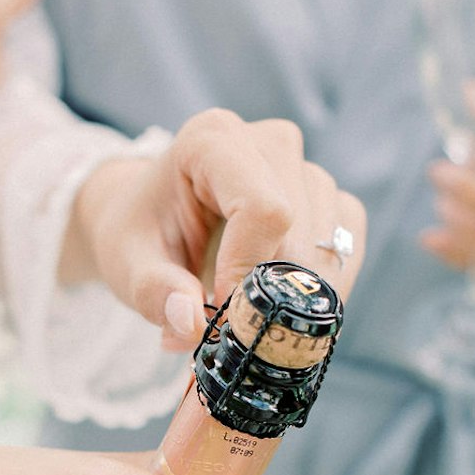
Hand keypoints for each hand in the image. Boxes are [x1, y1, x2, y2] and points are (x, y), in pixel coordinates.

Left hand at [67, 111, 366, 349]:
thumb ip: (155, 292)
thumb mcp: (127, 264)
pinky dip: (323, 289)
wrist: (153, 218)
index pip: (262, 207)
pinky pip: (347, 246)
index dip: (252, 270)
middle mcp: (269, 142)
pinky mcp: (327, 198)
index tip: (225, 315)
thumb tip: (190, 324)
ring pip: (329, 243)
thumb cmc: (141, 234)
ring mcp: (305, 167)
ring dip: (297, 295)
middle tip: (238, 335)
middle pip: (301, 229)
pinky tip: (286, 306)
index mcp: (213, 139)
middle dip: (273, 293)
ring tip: (254, 319)